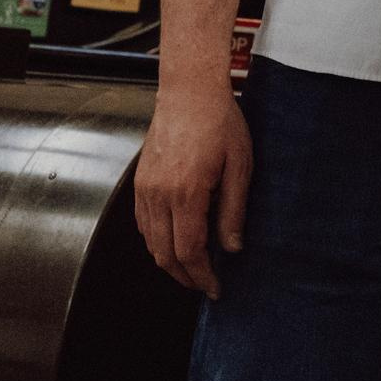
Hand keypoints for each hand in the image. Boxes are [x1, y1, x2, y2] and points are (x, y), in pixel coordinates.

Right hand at [133, 79, 252, 298]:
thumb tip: (232, 248)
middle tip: (205, 284)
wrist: (190, 92)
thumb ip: (233, 211)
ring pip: (150, 242)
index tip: (214, 288)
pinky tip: (174, 240)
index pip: (189, 251)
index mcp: (187, 193)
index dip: (202, 276)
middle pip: (164, 254)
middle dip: (185, 276)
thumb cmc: (219, 123)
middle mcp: (159, 195)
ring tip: (192, 268)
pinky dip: (156, 240)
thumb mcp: (240, 166)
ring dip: (168, 261)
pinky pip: (143, 223)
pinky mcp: (140, 181)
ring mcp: (145, 188)